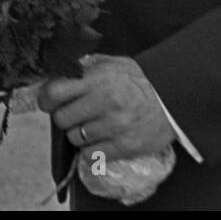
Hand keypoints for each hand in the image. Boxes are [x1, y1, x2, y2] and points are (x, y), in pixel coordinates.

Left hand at [38, 54, 176, 159]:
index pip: (54, 93)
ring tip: (89, 126)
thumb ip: (83, 69)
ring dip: (77, 134)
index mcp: (98, 80)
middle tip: (73, 114)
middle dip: (63, 117)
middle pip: (62, 119)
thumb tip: (54, 76)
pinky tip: (98, 140)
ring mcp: (116, 126)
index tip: (48, 102)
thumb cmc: (140, 80)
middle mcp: (105, 103)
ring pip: (75, 138)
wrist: (175, 98)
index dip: (46, 99)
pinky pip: (92, 154)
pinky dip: (90, 150)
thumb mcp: (111, 65)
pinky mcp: (126, 146)